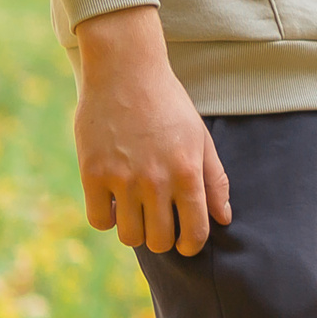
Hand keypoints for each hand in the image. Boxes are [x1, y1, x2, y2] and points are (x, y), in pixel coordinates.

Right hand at [71, 4, 229, 255]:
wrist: (127, 72)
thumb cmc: (169, 105)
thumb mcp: (200, 138)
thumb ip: (214, 181)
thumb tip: (224, 219)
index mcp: (187, 172)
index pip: (194, 233)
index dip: (192, 244)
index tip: (186, 241)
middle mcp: (156, 180)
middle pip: (160, 241)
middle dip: (163, 238)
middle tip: (160, 222)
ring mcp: (123, 179)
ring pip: (129, 237)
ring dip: (135, 230)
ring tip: (137, 210)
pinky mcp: (93, 174)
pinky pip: (99, 220)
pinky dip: (107, 217)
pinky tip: (114, 200)